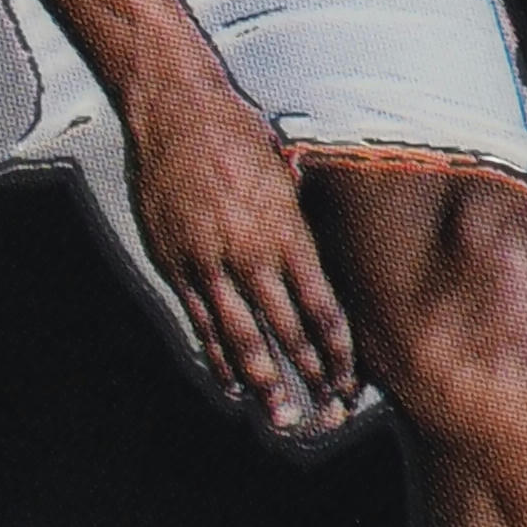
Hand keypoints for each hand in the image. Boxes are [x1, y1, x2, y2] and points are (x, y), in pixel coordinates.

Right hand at [119, 52, 359, 439]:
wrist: (177, 109)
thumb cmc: (239, 134)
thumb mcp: (289, 175)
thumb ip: (305, 224)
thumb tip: (333, 254)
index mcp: (288, 233)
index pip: (323, 311)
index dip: (338, 354)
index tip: (350, 383)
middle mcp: (251, 255)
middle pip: (287, 334)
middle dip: (309, 379)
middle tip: (325, 415)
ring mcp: (210, 263)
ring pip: (241, 339)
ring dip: (263, 383)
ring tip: (279, 417)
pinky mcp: (176, 264)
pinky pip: (200, 323)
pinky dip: (216, 356)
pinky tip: (230, 381)